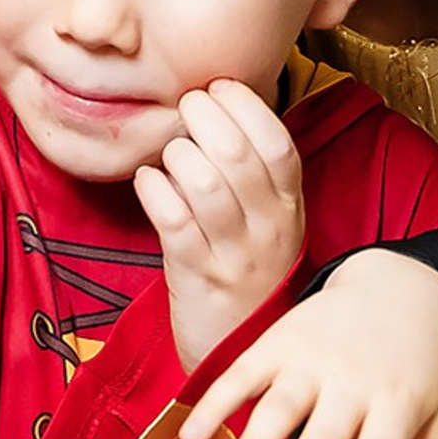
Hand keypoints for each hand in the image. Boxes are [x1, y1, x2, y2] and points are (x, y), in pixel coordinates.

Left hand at [135, 82, 305, 371]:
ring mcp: (233, 254)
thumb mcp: (271, 221)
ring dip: (176, 154)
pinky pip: (172, 221)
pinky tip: (148, 182)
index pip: (276, 141)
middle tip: (183, 110)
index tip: (217, 88)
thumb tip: (220, 104)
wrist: (240, 350)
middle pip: (236, 153)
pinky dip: (153, 190)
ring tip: (168, 154)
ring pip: (202, 182)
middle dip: (201, 116)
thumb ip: (255, 171)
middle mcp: (268, 227)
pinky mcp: (196, 278)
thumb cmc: (250, 273)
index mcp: (289, 206)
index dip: (244, 105)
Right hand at [178, 248, 437, 438]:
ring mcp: (312, 358)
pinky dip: (215, 402)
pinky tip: (192, 434)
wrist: (398, 285)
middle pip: (324, 436)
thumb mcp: (432, 420)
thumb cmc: (416, 367)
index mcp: (397, 404)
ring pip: (280, 404)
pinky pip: (241, 373)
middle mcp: (354, 380)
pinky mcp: (278, 341)